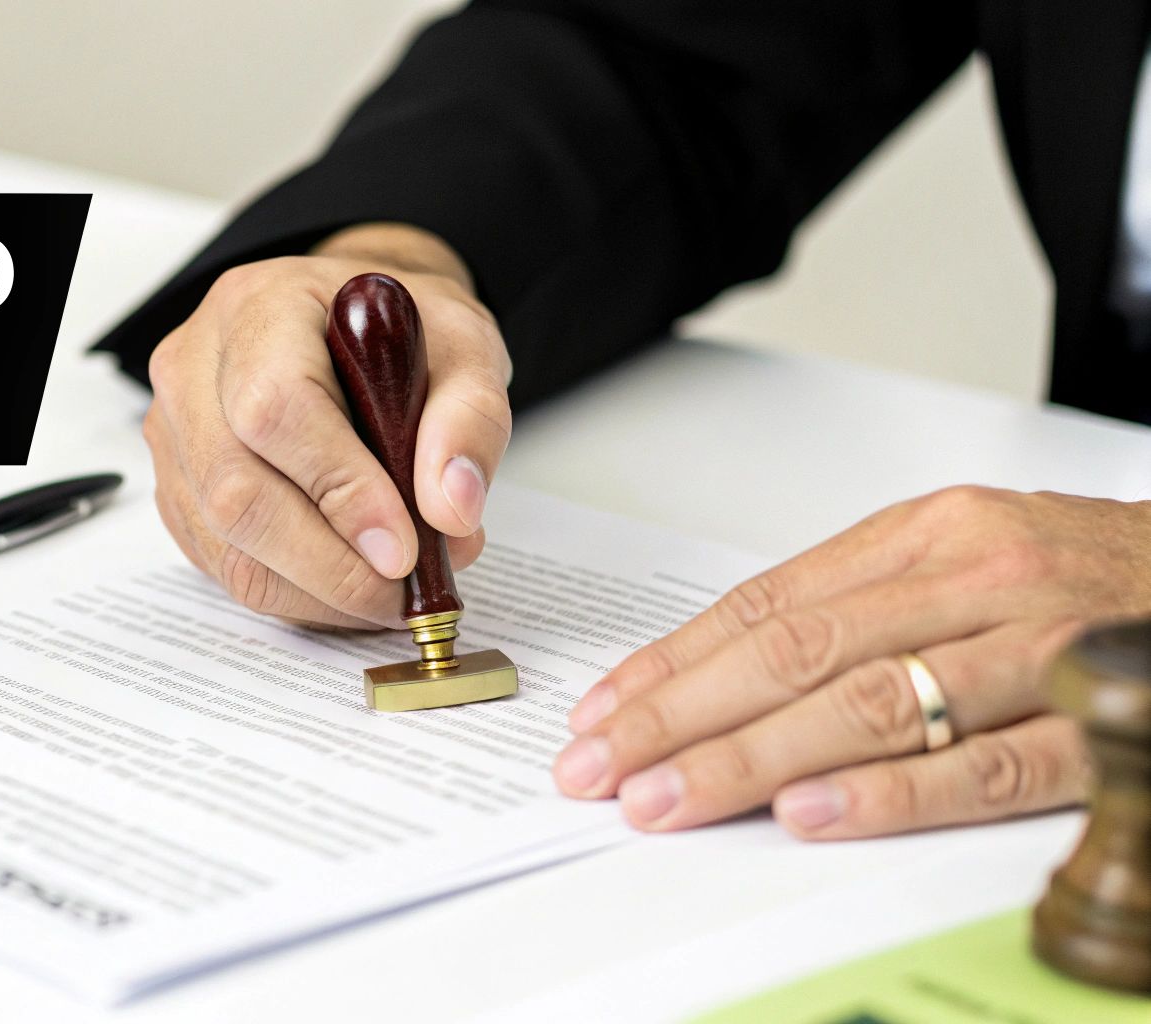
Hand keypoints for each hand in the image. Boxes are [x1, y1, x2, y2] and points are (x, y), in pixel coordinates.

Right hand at [143, 223, 512, 627]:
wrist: (349, 329)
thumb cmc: (395, 335)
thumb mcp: (463, 345)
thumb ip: (470, 418)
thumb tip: (451, 510)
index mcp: (260, 308)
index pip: (276, 406)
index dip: (339, 488)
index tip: (403, 547)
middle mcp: (195, 367)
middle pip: (235, 490)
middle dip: (330, 564)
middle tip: (406, 590)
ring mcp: (176, 434)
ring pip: (225, 543)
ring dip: (317, 591)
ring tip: (392, 589)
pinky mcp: (178, 490)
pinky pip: (223, 566)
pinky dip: (295, 594)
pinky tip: (349, 583)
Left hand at [552, 486, 1150, 838]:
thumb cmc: (1084, 571)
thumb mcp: (964, 555)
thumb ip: (855, 603)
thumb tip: (722, 665)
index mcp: (928, 534)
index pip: (767, 605)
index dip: (673, 665)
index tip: (602, 713)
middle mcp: (974, 579)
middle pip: (794, 654)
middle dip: (680, 718)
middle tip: (602, 767)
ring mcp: (1037, 650)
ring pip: (868, 706)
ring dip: (752, 760)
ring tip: (670, 799)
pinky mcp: (1097, 724)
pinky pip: (983, 765)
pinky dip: (890, 793)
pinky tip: (810, 815)